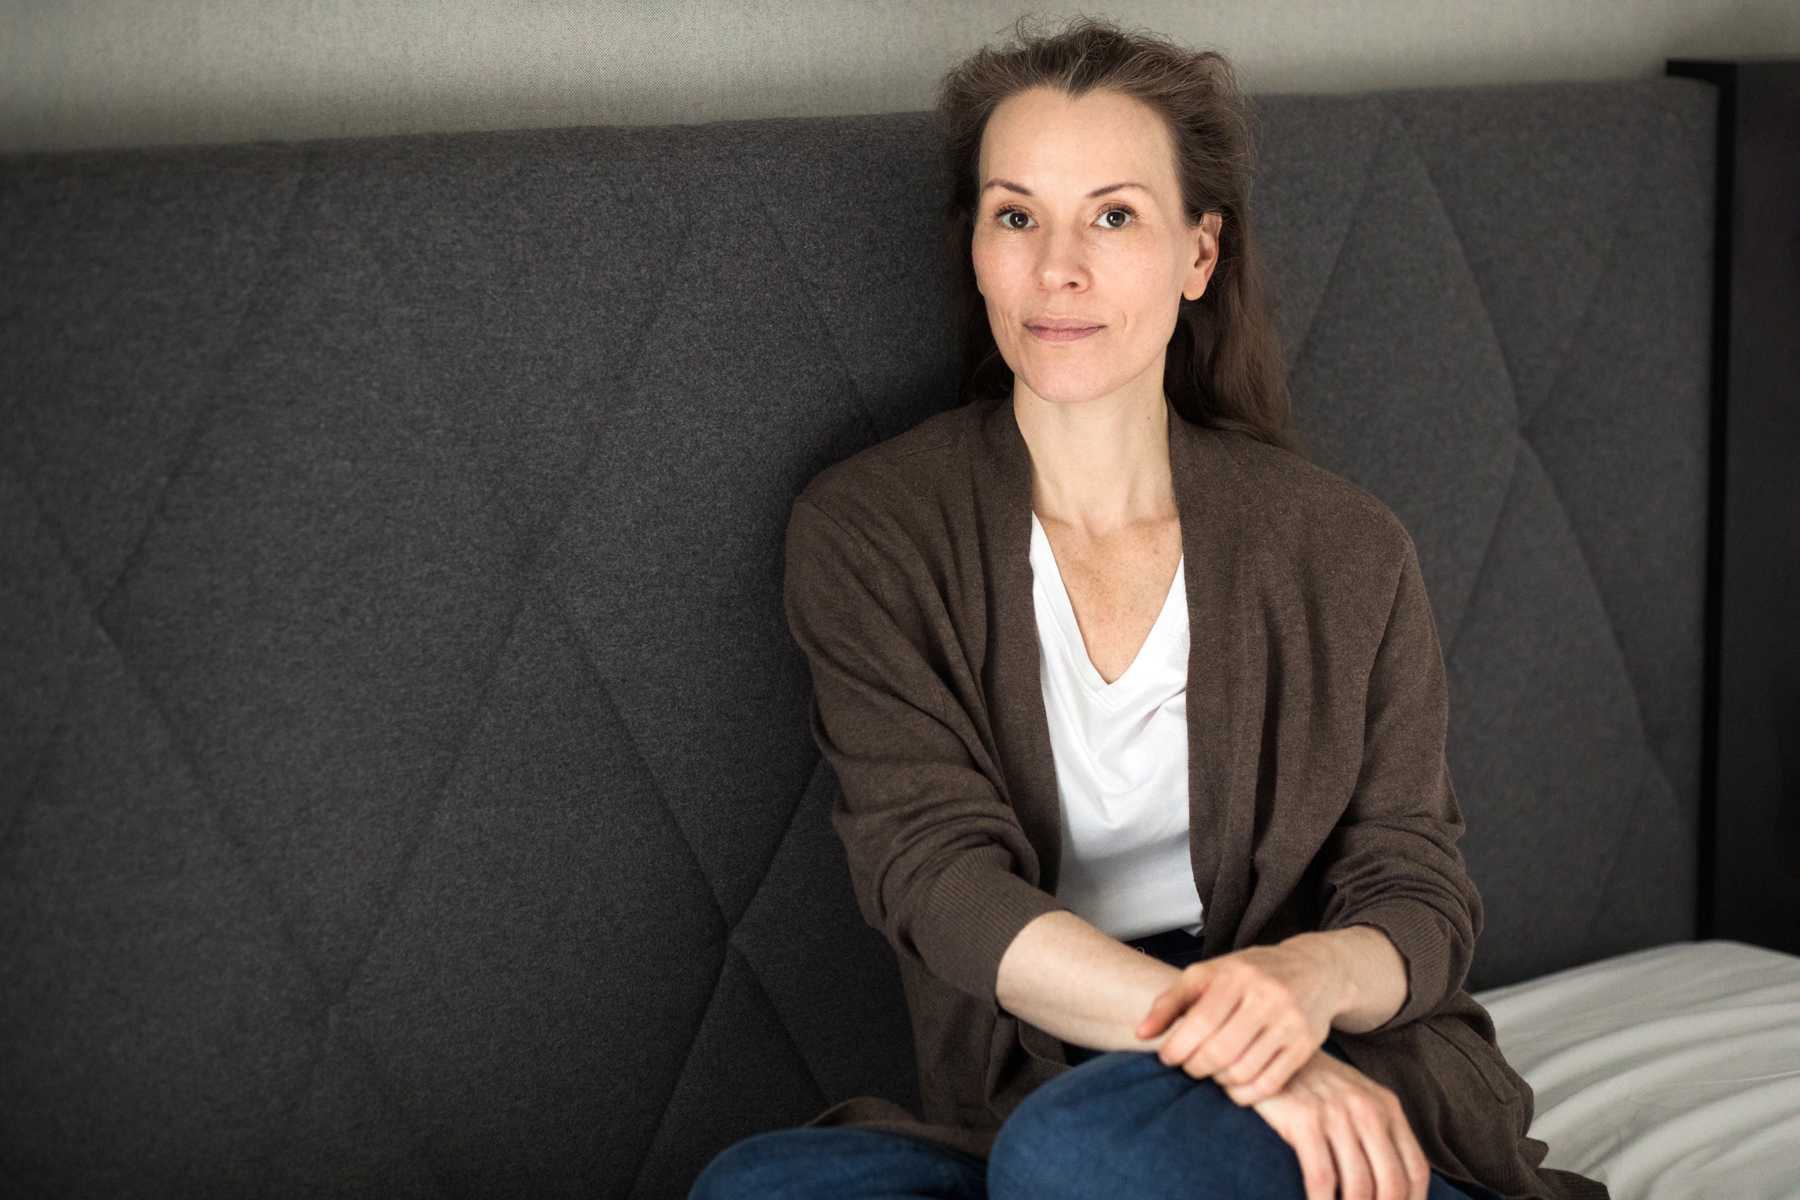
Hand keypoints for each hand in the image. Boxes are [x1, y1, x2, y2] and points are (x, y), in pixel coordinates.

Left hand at [1135, 936, 1340, 1102]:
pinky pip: (1269, 1084)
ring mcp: (1290, 1022)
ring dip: (1218, 1080)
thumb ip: (1170, 1001)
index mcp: (1237, 975)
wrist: (1313, 969)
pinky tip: (1233, 1085)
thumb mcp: (1207, 974)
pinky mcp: (1306, 1045)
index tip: (1167, 1057)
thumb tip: (1140, 1034)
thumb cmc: (1249, 973)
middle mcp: (1267, 996)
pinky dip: (1244, 1094)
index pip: (1200, 1022)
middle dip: (1196, 1067)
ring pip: (1243, 1071)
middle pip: (1220, 1051)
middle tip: (1189, 1067)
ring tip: (1210, 1071)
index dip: (1177, 1047)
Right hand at [1251, 1050, 1429, 1199]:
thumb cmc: (1309, 1081)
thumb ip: (1375, 1132)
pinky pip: (1321, 1177)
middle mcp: (1367, 1108)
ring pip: (1359, 1186)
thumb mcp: (1353, 1097)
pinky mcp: (1305, 1118)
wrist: (1268, 1045)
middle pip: (1392, 1183)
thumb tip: (1389, 1186)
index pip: (1416, 1169)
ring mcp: (1336, 1113)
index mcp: (1386, 1106)